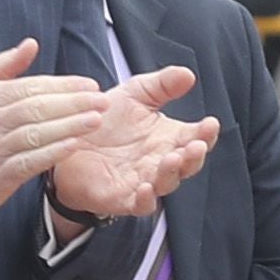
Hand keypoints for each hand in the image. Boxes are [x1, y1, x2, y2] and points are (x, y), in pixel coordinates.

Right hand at [0, 42, 111, 232]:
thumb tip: (31, 43)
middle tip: (102, 100)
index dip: (64, 85)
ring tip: (96, 120)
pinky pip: (30, 160)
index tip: (91, 85)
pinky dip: (53, 152)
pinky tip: (74, 146)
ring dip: (70, 125)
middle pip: (38, 106)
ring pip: (37, 132)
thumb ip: (4, 68)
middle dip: (74, 102)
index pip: (32, 86)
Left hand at [46, 69, 220, 223]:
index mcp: (168, 138)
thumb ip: (162, 85)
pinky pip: (140, 205)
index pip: (195, 137)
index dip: (206, 133)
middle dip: (195, 156)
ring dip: (173, 173)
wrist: (69, 140)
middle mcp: (160, 161)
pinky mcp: (122, 198)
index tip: (210, 123)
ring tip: (173, 158)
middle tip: (196, 144)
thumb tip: (188, 74)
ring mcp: (144, 181)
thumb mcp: (135, 94)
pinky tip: (146, 188)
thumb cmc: (106, 121)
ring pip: (167, 183)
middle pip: (187, 164)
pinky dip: (146, 199)